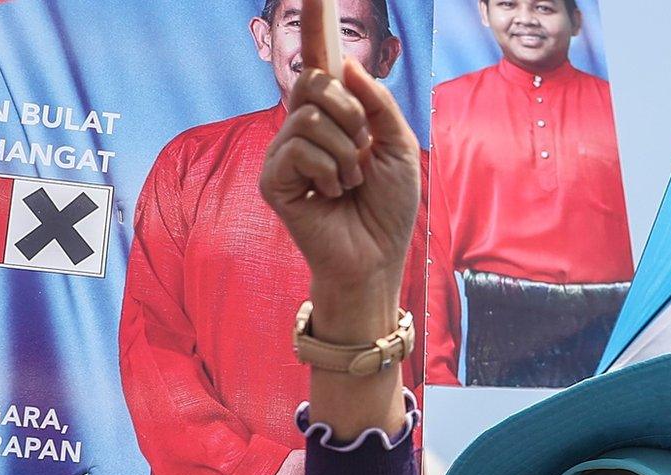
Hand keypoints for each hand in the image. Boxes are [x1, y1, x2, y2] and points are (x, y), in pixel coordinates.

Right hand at [260, 61, 419, 334]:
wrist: (378, 256)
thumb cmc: (389, 207)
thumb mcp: (398, 146)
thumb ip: (378, 103)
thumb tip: (346, 64)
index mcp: (334, 116)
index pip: (319, 61)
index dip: (314, 22)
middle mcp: (304, 127)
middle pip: (313, 80)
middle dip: (351, 113)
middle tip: (363, 149)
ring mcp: (284, 152)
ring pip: (310, 117)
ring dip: (345, 153)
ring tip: (350, 183)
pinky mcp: (273, 179)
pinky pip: (298, 149)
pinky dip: (327, 172)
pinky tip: (330, 195)